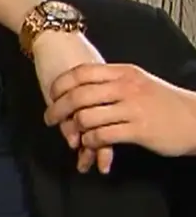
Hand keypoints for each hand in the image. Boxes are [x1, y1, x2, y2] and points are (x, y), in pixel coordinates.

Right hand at [30, 31, 113, 173]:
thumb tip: (94, 122)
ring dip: (85, 145)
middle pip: (101, 123)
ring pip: (85, 124)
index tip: (109, 153)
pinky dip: (70, 132)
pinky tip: (72, 143)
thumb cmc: (68, 57)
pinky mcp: (60, 93)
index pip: (113, 115)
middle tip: (97, 163)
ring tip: (83, 161)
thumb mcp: (83, 77)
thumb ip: (90, 97)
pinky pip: (68, 116)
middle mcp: (94, 92)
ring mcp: (77, 93)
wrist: (51, 38)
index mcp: (105, 86)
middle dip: (99, 147)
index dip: (111, 135)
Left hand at [44, 62, 195, 168]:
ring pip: (86, 117)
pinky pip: (101, 136)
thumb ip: (114, 82)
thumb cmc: (167, 103)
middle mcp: (127, 88)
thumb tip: (83, 85)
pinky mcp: (138, 130)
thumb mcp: (140, 83)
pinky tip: (90, 144)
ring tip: (72, 136)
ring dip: (74, 129)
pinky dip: (90, 141)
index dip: (61, 84)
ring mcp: (132, 109)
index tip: (51, 94)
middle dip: (57, 109)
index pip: (81, 72)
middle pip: (78, 96)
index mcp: (124, 73)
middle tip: (49, 119)